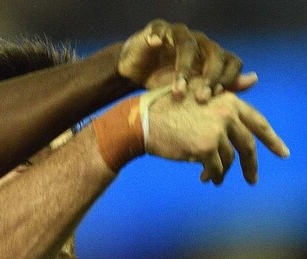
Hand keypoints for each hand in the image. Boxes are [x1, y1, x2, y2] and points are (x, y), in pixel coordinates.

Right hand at [119, 19, 256, 100]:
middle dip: (210, 77)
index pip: (231, 62)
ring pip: (188, 45)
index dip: (228, 78)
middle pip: (214, 53)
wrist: (135, 71)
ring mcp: (179, 34)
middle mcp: (200, 42)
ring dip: (184, 68)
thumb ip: (222, 88)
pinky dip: (158, 36)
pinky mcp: (158, 29)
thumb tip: (253, 80)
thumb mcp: (192, 90)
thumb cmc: (163, 82)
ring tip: (177, 91)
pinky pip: (160, 30)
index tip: (217, 97)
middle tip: (202, 99)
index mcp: (212, 56)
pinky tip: (154, 45)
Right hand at [145, 88, 288, 184]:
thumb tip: (255, 78)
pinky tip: (206, 179)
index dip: (272, 139)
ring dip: (222, 171)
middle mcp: (226, 114)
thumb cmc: (166, 108)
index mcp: (228, 101)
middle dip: (250, 165)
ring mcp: (216, 131)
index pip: (257, 122)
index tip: (283, 153)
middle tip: (252, 179)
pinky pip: (215, 168)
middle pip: (247, 145)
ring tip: (213, 178)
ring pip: (229, 159)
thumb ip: (226, 93)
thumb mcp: (198, 95)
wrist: (142, 122)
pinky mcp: (205, 148)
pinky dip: (212, 175)